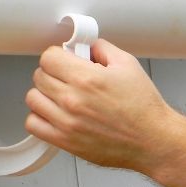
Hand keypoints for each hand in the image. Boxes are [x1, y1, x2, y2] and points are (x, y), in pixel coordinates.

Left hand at [25, 39, 180, 173]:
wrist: (152, 140)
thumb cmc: (143, 107)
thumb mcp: (127, 65)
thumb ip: (102, 49)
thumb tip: (85, 46)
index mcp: (87, 78)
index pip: (48, 57)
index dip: (56, 56)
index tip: (64, 60)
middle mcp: (73, 99)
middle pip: (39, 76)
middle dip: (52, 73)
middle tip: (65, 77)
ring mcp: (66, 122)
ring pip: (33, 98)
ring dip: (43, 94)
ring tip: (59, 95)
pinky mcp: (64, 141)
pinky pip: (33, 124)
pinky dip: (39, 117)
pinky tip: (54, 114)